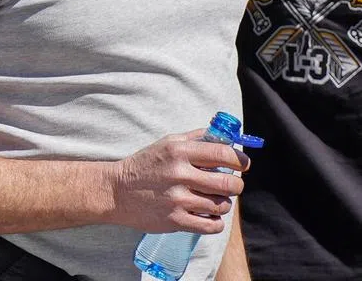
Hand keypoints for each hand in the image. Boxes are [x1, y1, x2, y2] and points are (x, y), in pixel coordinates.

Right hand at [110, 130, 249, 233]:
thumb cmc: (146, 165)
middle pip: (227, 183)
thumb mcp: (169, 143)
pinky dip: (216, 222)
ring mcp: (176, 199)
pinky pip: (209, 225)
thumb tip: (226, 135)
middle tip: (234, 185)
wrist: (117, 192)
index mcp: (180, 151)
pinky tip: (211, 216)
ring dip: (225, 204)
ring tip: (217, 200)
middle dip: (236, 185)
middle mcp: (179, 174)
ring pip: (220, 205)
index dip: (240, 160)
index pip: (223, 153)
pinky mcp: (173, 221)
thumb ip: (197, 138)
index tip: (244, 165)